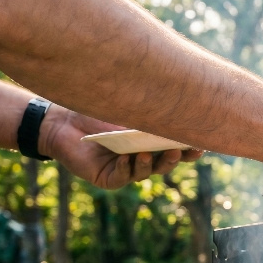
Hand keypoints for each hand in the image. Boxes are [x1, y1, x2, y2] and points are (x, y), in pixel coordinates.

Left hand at [38, 107, 202, 188]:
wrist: (61, 120)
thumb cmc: (93, 108)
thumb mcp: (125, 105)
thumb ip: (148, 105)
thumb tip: (177, 85)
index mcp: (151, 141)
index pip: (177, 146)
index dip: (191, 147)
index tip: (202, 143)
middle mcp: (142, 156)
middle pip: (166, 161)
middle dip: (176, 157)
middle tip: (183, 150)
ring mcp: (126, 169)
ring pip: (146, 171)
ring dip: (153, 164)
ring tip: (155, 154)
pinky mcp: (108, 178)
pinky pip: (122, 177)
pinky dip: (128, 169)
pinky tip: (130, 159)